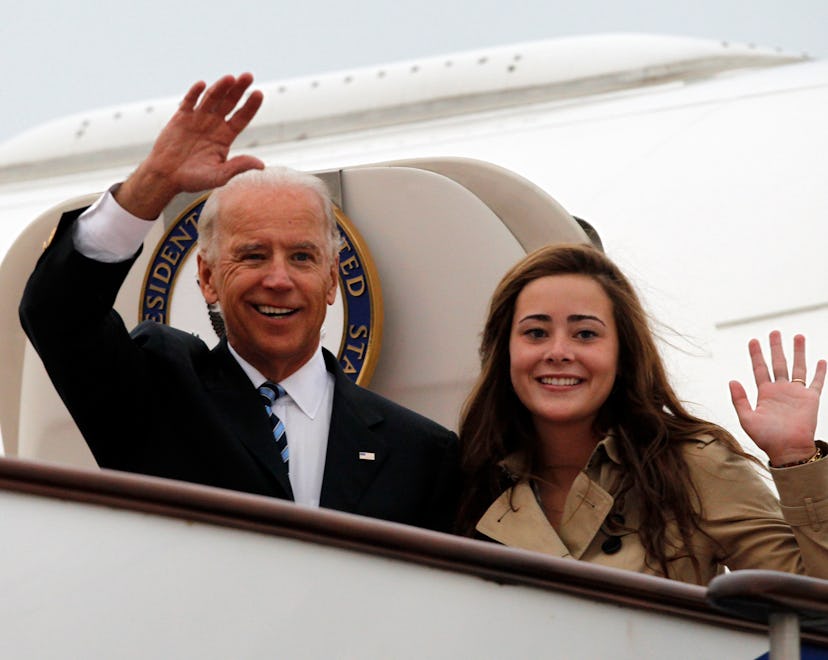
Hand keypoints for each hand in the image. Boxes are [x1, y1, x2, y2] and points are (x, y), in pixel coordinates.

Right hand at [116, 73, 264, 218]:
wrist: (166, 177)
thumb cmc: (194, 179)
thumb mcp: (220, 175)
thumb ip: (238, 167)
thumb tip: (262, 165)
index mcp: (225, 136)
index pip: (242, 117)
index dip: (251, 106)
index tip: (259, 93)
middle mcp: (214, 124)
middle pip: (229, 103)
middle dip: (239, 89)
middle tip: (248, 76)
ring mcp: (197, 119)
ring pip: (211, 98)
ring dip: (220, 87)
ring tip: (230, 78)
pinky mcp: (181, 117)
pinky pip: (189, 102)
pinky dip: (195, 93)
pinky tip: (202, 85)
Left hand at [729, 331, 825, 465]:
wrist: (788, 450)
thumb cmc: (766, 438)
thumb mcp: (747, 419)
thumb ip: (739, 400)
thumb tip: (732, 380)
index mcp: (764, 393)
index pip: (760, 368)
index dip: (756, 354)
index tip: (753, 340)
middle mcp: (780, 390)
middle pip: (778, 363)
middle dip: (776, 347)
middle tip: (775, 331)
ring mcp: (796, 393)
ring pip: (797, 368)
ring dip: (798, 352)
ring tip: (798, 336)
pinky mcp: (811, 399)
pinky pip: (816, 382)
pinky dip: (819, 372)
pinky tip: (820, 360)